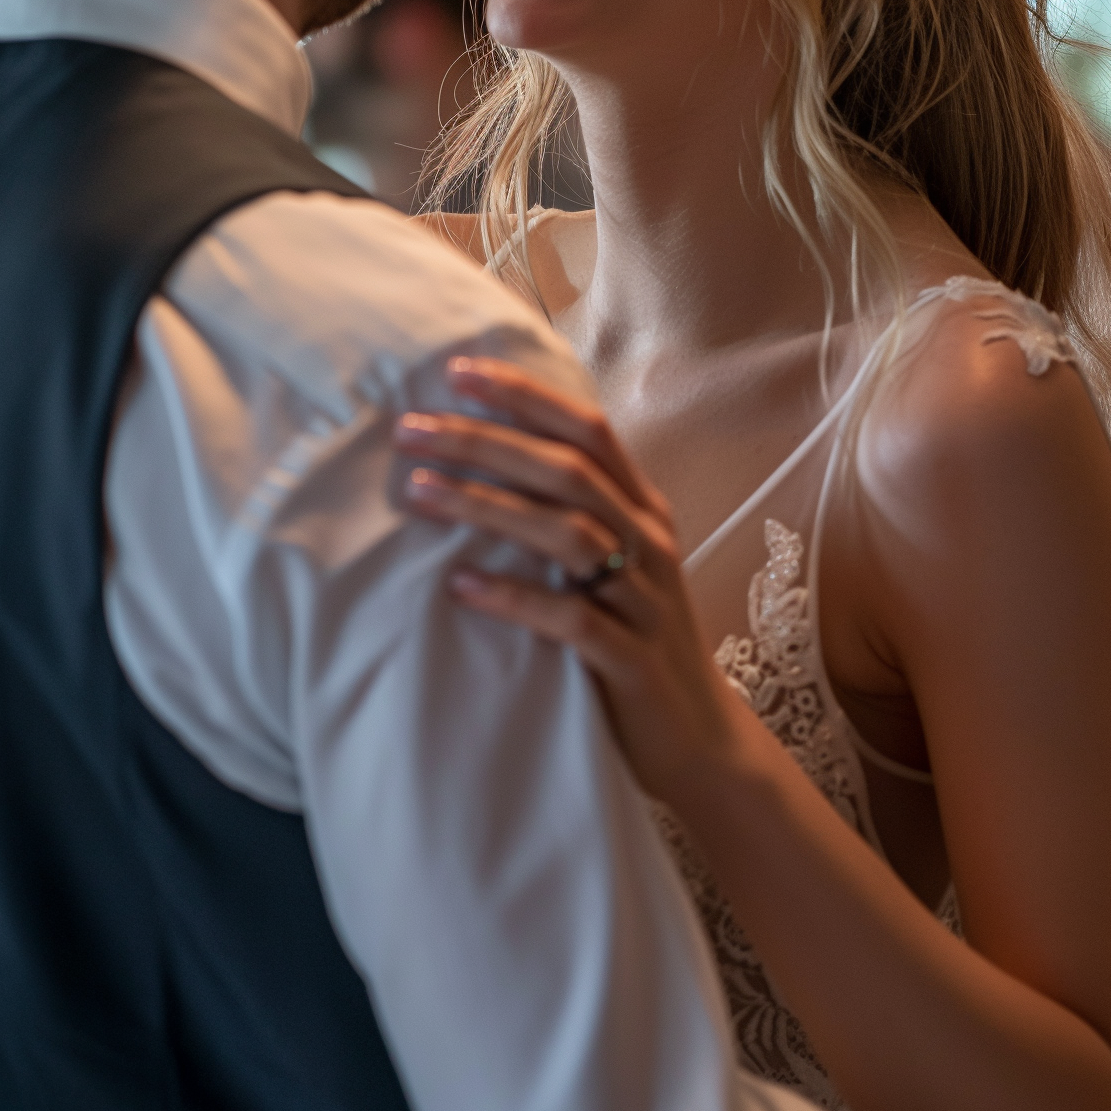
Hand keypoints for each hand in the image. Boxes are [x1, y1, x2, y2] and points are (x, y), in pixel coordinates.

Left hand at [394, 359, 743, 803]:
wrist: (699, 737)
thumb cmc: (635, 636)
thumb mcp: (616, 562)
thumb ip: (573, 511)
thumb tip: (490, 456)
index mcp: (643, 508)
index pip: (588, 429)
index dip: (527, 396)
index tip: (458, 373)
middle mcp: (649, 542)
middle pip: (568, 472)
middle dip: (486, 442)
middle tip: (411, 430)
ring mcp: (645, 601)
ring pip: (568, 534)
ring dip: (488, 507)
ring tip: (419, 493)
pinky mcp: (631, 660)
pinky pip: (572, 621)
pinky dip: (514, 599)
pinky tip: (461, 586)